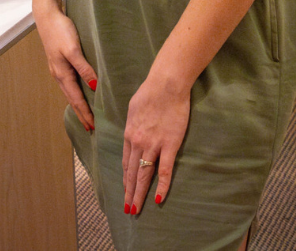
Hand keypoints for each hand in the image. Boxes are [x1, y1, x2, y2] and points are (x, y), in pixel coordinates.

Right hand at [34, 1, 96, 132]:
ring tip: (85, 114)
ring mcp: (58, 68)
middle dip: (81, 113)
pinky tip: (79, 91)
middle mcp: (59, 74)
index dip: (85, 113)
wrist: (47, 15)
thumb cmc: (60, 31)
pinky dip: (75, 92)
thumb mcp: (74, 49)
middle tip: (90, 128)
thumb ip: (84, 68)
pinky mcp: (59, 61)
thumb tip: (94, 88)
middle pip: (72, 99)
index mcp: (62, 74)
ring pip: (70, 91)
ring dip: (78, 104)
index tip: (93, 127)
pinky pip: (69, 82)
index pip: (76, 99)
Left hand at [122, 71, 189, 214]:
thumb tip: (133, 132)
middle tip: (128, 210)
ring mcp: (153, 145)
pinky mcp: (170, 145)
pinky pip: (165, 170)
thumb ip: (133, 124)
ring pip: (144, 175)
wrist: (167, 84)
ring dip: (139, 194)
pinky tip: (159, 199)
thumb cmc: (150, 92)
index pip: (126, 163)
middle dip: (129, 193)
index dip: (125, 179)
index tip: (125, 191)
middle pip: (132, 173)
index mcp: (129, 134)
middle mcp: (138, 143)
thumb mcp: (133, 108)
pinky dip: (162, 186)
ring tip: (136, 210)